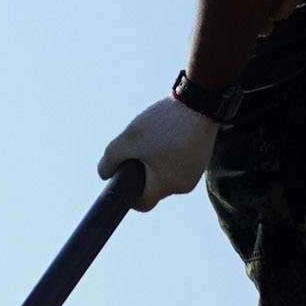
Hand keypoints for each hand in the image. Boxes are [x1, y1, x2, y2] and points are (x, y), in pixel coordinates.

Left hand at [101, 95, 218, 210]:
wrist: (199, 101)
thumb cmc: (163, 124)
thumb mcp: (128, 140)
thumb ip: (110, 161)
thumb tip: (105, 175)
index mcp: (168, 186)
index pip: (142, 203)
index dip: (127, 194)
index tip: (120, 175)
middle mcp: (185, 185)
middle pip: (153, 188)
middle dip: (140, 172)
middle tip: (137, 148)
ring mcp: (195, 172)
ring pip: (164, 175)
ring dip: (153, 162)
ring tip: (153, 138)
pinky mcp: (200, 160)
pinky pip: (176, 164)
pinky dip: (166, 155)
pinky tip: (165, 136)